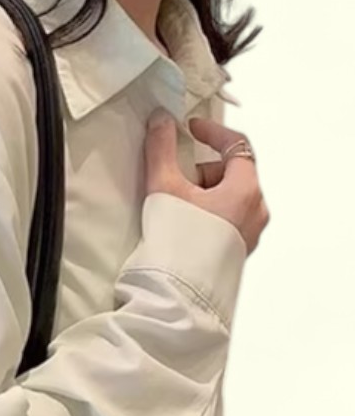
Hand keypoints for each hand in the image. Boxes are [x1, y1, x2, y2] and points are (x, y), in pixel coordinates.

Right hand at [145, 111, 269, 255]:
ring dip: (203, 197)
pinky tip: (184, 230)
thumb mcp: (164, 189)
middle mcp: (255, 211)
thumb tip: (160, 121)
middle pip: (231, 175)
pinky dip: (206, 217)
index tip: (190, 130)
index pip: (236, 146)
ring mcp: (248, 235)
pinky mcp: (236, 254)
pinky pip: (226, 223)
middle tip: (175, 183)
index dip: (212, 133)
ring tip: (176, 211)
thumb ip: (161, 150)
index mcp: (245, 190)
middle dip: (202, 173)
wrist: (179, 295)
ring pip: (228, 201)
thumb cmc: (178, 243)